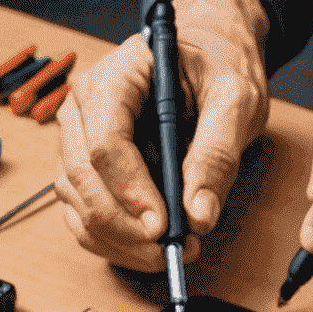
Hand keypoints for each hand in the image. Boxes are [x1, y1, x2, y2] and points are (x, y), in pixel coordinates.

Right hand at [56, 0, 270, 270]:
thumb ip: (217, 153)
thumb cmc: (216, 68)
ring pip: (79, 206)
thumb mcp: (235, 99)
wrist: (206, 60)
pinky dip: (115, 244)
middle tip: (170, 249)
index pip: (105, 141)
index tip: (162, 224)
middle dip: (126, 226)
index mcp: (116, 75)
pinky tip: (148, 250)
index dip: (130, 190)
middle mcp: (84, 107)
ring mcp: (77, 141)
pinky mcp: (84, 173)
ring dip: (121, 242)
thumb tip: (199, 215)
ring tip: (169, 251)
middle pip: (82, 178)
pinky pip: (85, 220)